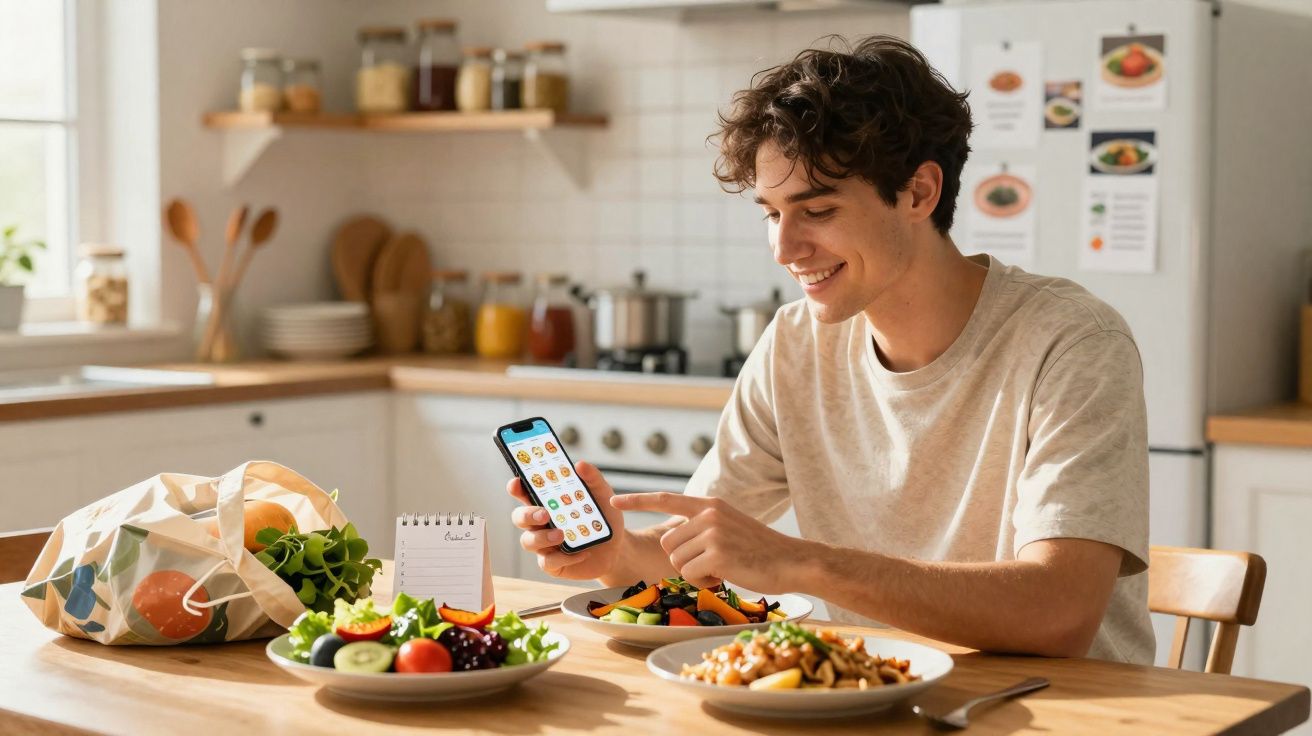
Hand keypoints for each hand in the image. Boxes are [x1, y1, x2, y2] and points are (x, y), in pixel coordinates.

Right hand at [507, 461, 626, 580]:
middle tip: (544, 514)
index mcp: (547, 502)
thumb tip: (580, 464)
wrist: (618, 548)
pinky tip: (581, 553)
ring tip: (561, 534)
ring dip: (542, 537)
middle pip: (519, 517)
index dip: (516, 488)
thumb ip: (592, 479)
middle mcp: (540, 523)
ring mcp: (545, 544)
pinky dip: (564, 558)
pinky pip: (548, 562)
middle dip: (527, 515)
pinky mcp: (554, 564)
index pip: (524, 493)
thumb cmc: (603, 518)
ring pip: (529, 541)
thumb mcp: (603, 495)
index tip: (517, 483)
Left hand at [610, 492, 804, 593]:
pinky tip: (724, 576)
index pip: (666, 498)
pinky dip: (703, 582)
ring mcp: (712, 532)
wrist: (791, 561)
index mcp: (710, 504)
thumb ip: (704, 524)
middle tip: (712, 563)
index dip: (637, 500)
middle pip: (668, 543)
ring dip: (693, 572)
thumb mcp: (729, 525)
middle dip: (683, 559)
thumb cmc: (759, 550)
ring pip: (676, 560)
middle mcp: (708, 514)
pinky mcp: (717, 553)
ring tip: (721, 569)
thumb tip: (674, 537)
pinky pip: (690, 574)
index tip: (614, 501)